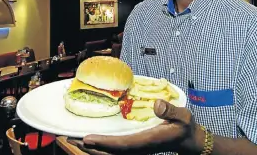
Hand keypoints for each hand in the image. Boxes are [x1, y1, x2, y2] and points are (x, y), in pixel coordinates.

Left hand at [68, 100, 204, 154]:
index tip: (87, 139)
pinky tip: (89, 139)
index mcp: (148, 141)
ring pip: (108, 152)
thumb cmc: (184, 127)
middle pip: (109, 151)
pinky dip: (99, 145)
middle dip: (89, 147)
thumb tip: (157, 106)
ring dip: (91, 147)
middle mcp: (138, 148)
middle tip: (69, 138)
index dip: (104, 143)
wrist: (187, 140)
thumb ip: (171, 111)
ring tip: (72, 139)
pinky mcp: (133, 146)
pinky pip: (112, 148)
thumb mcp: (183, 117)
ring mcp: (134, 149)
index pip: (122, 144)